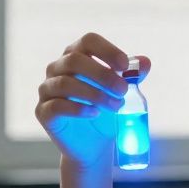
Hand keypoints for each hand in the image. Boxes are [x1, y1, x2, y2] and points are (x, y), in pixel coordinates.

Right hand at [35, 32, 152, 169]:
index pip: (88, 41)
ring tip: (115, 107)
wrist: (94, 146)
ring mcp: (47, 89)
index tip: (125, 67)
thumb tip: (145, 62)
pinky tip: (95, 113)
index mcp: (76, 55)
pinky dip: (78, 108)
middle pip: (74, 60)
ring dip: (94, 93)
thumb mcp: (122, 93)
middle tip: (123, 91)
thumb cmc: (107, 112)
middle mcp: (57, 68)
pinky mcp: (43, 112)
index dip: (107, 50)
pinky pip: (56, 105)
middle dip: (103, 75)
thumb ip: (132, 77)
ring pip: (65, 83)